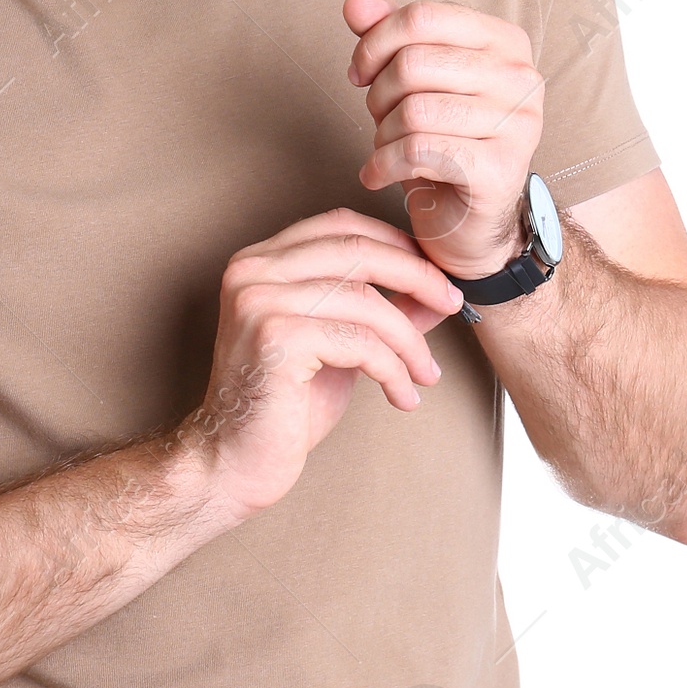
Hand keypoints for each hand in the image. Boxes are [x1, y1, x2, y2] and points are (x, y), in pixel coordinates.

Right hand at [188, 209, 463, 520]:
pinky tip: (403, 396)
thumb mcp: (340, 347)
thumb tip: (437, 290)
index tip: (434, 273)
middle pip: (357, 250)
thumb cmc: (284, 407)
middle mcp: (253, 271)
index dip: (394, 242)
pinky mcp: (275, 338)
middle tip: (453, 303)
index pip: (339, 224)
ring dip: (410, 339)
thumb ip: (380, 312)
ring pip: (365, 300)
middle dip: (418, 276)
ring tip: (426, 373)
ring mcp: (260, 301)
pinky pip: (359, 342)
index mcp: (261, 261)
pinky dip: (393, 370)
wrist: (232, 463)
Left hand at [343, 0, 543, 280]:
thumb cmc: (441, 140)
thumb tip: (355, 2)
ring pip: (414, 111)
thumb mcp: (412, 81)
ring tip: (384, 148)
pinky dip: (384, 164)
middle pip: (414, 63)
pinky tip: (378, 174)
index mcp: (505, 41)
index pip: (423, 16)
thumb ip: (388, 35)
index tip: (359, 73)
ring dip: (381, 135)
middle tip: (378, 119)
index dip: (375, 43)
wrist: (468, 220)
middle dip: (377, 95)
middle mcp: (522, 77)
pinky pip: (419, 152)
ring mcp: (519, 125)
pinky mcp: (503, 171)